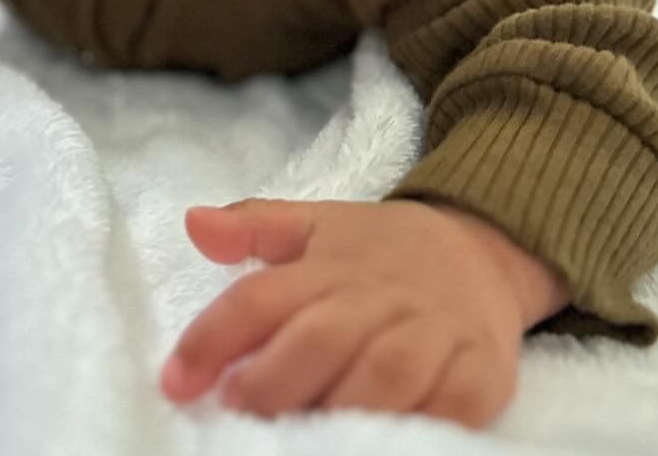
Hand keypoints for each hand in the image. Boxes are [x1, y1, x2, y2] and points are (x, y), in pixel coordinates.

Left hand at [160, 196, 569, 427]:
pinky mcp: (483, 372)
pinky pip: (454, 407)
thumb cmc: (380, 251)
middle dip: (272, 382)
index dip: (212, 339)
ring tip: (298, 439)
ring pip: (384, 377)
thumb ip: (252, 226)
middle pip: (320, 339)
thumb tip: (192, 223)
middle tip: (236, 413)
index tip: (174, 382)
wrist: (480, 250)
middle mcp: (379, 297)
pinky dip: (419, 427)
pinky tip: (381, 443)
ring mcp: (434, 334)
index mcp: (330, 264)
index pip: (261, 298)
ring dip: (338, 409)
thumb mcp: (315, 225)